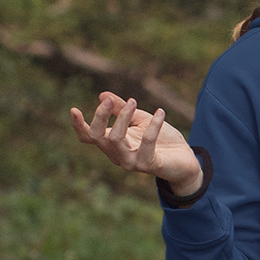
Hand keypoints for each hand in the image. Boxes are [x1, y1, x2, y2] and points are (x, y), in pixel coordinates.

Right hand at [69, 92, 203, 192]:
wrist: (185, 159)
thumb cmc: (162, 139)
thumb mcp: (141, 119)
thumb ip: (123, 109)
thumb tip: (104, 95)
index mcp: (112, 143)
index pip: (88, 137)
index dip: (78, 125)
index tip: (74, 109)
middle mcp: (117, 154)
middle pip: (97, 136)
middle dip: (100, 116)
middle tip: (111, 100)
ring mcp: (131, 162)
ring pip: (115, 140)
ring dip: (122, 118)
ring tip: (134, 102)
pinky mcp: (148, 165)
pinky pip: (146, 144)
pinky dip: (153, 125)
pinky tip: (160, 112)